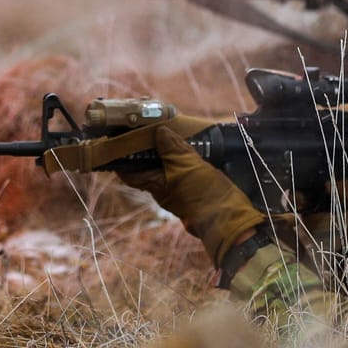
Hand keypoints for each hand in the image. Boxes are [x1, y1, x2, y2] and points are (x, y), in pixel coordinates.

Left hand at [116, 127, 265, 266]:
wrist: (231, 218)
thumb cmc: (204, 195)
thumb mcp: (186, 166)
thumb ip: (172, 148)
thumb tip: (159, 131)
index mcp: (155, 185)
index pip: (128, 173)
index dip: (120, 158)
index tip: (117, 142)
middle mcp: (163, 189)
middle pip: (146, 167)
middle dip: (145, 149)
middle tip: (146, 128)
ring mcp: (179, 189)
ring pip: (165, 167)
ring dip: (165, 151)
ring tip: (168, 130)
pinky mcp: (195, 187)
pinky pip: (181, 169)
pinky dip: (180, 157)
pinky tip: (188, 144)